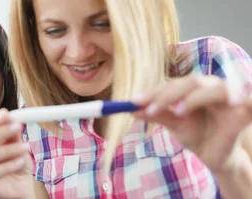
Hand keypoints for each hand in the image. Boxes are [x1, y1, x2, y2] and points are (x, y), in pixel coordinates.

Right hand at [0, 109, 33, 198]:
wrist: (20, 187)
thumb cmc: (15, 165)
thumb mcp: (17, 146)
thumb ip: (12, 134)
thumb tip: (11, 118)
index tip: (7, 114)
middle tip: (18, 127)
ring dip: (7, 150)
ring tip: (26, 147)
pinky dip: (7, 166)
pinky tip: (20, 162)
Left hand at [132, 75, 251, 172]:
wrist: (217, 157)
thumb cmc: (198, 136)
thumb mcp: (175, 125)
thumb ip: (157, 115)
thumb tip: (132, 109)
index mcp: (196, 87)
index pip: (173, 84)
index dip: (153, 92)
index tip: (133, 103)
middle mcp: (213, 87)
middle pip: (191, 81)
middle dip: (168, 94)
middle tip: (150, 109)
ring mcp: (231, 97)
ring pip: (214, 88)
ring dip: (194, 98)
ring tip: (179, 111)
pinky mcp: (245, 111)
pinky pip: (249, 101)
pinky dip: (246, 99)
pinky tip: (234, 102)